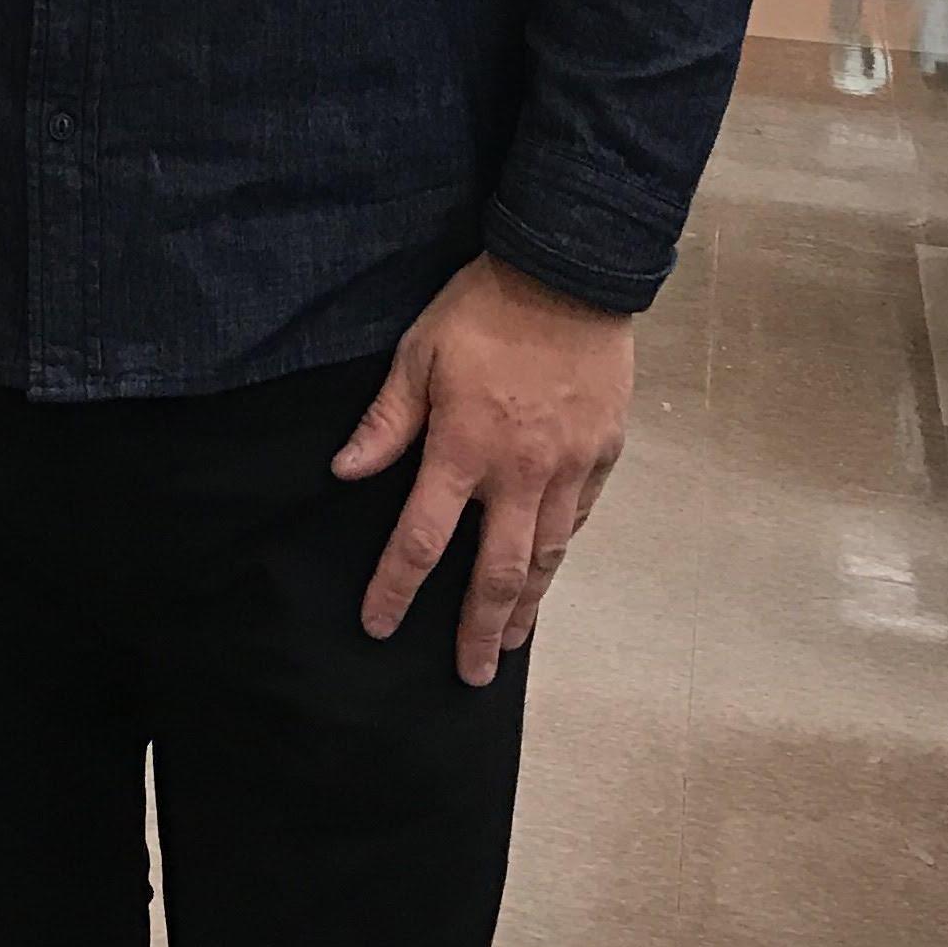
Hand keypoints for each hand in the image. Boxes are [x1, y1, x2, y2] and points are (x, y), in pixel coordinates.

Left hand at [333, 255, 639, 685]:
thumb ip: (386, 420)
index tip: (379, 627)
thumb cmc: (484, 308)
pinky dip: (562, 548)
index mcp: (464, 450)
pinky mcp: (602, 453)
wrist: (570, 272)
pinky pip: (580, 516)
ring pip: (547, 555)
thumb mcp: (419, 354)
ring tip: (515, 640)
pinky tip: (551, 567)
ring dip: (528, 603)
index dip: (396, 589)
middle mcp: (519, 473)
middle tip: (472, 674)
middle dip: (481, 630)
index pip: (421, 540)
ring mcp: (568, 468)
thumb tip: (345, 471)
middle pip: (497, 573)